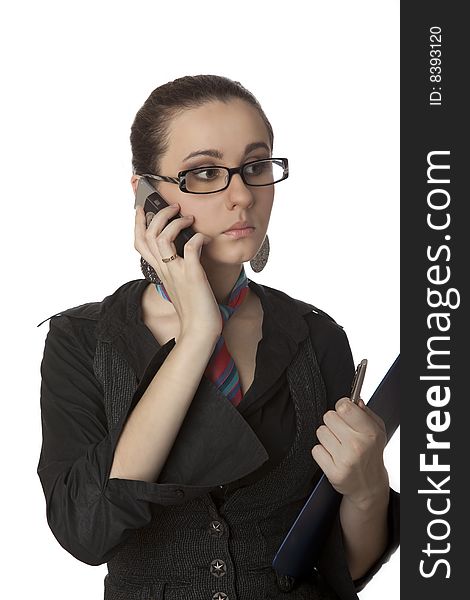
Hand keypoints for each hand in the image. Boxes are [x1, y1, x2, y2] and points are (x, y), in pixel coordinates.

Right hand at [134, 204, 221, 339]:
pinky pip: (191, 249)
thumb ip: (178, 269)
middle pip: (148, 236)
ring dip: (174, 223)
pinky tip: (204, 238)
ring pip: (162, 239)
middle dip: (158, 215)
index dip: (138, 224)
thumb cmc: (193, 310)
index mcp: (160, 272)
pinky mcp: (193, 275)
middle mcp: (165, 270)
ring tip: (188, 218)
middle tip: (173, 208)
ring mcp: (177, 272)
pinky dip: (197, 238)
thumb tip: (186, 251)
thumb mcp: (180, 286)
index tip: (142, 209)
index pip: (140, 243)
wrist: (199, 332)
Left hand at [311, 397, 388, 507]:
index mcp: (370, 433)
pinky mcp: (333, 472)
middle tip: (341, 432)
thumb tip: (356, 401)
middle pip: (329, 417)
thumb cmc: (371, 455)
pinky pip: (316, 450)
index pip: (344, 407)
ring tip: (338, 445)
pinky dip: (322, 452)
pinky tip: (332, 456)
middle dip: (333, 422)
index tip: (344, 411)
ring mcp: (344, 460)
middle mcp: (357, 446)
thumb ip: (367, 413)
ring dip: (327, 437)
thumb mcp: (377, 431)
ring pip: (320, 432)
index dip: (341, 406)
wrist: (369, 486)